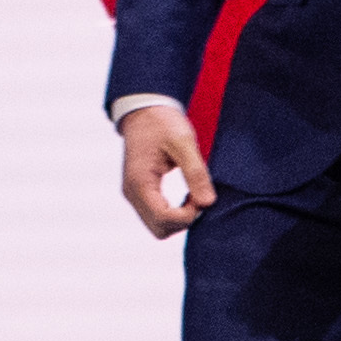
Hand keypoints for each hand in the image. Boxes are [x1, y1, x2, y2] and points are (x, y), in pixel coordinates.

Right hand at [121, 105, 213, 236]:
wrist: (144, 111)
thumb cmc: (162, 123)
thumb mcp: (183, 142)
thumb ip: (196, 173)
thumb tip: (208, 203)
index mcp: (140, 182)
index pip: (163, 219)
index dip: (187, 216)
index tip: (202, 197)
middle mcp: (132, 193)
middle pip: (160, 229)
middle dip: (184, 220)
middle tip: (199, 197)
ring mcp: (134, 195)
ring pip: (158, 227)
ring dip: (179, 218)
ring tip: (193, 195)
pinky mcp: (139, 193)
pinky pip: (156, 217)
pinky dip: (173, 214)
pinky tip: (186, 197)